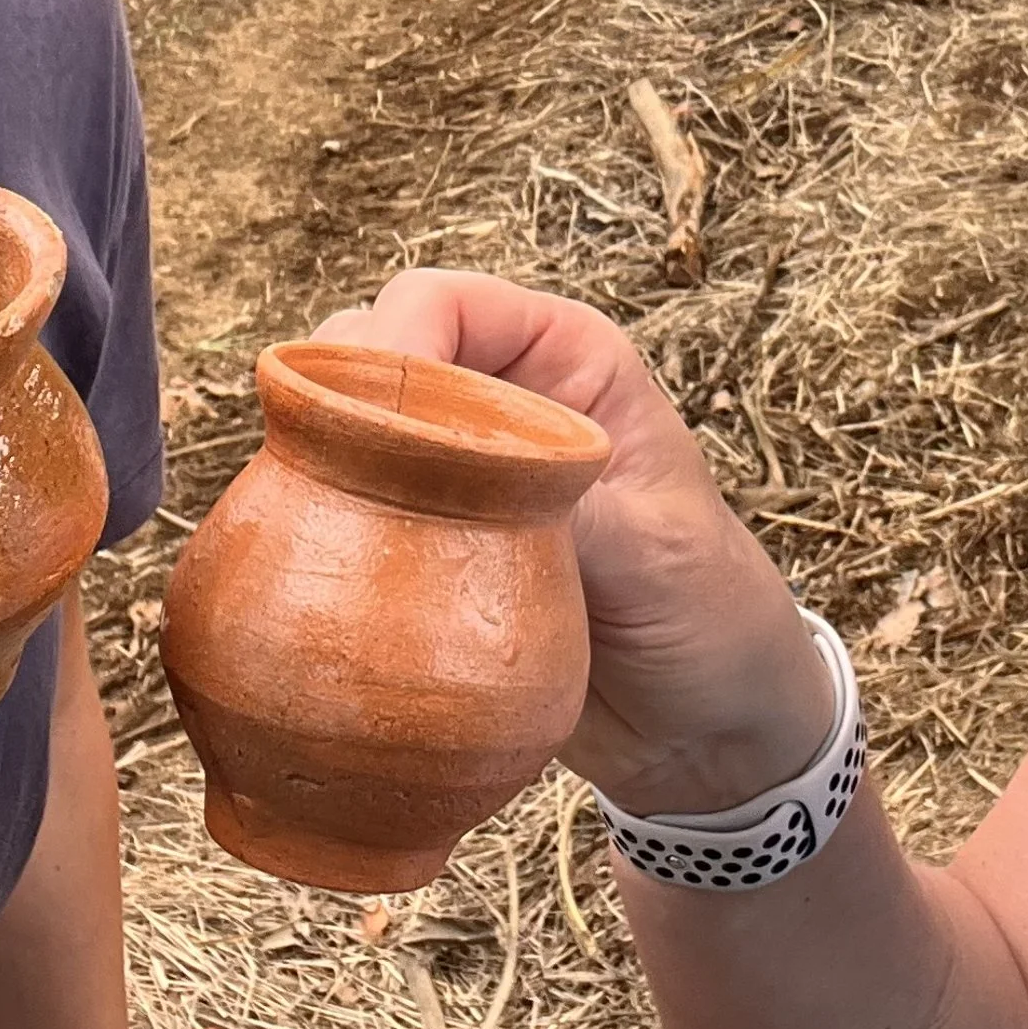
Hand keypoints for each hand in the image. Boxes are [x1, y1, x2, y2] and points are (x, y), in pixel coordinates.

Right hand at [309, 270, 835, 814]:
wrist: (705, 725)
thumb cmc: (709, 613)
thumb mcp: (652, 551)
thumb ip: (560, 508)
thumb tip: (460, 495)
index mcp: (564, 355)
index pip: (443, 303)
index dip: (391, 346)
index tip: (368, 429)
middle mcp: (499, 393)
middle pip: (372, 352)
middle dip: (337, 403)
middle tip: (326, 482)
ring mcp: (454, 469)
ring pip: (345, 428)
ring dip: (318, 465)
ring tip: (320, 528)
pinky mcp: (427, 543)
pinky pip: (349, 509)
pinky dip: (324, 526)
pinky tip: (322, 574)